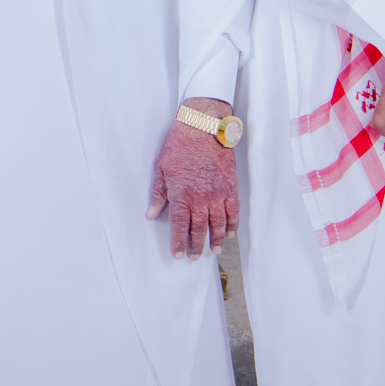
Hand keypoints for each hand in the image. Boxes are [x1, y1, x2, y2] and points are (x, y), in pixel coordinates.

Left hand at [146, 97, 238, 259]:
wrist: (203, 128)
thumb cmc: (180, 145)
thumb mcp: (161, 169)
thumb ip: (158, 194)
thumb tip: (151, 213)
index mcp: (182, 194)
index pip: (179, 225)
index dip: (178, 242)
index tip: (178, 254)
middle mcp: (201, 198)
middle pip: (200, 228)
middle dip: (196, 245)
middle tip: (194, 257)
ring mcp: (218, 193)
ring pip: (219, 223)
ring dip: (216, 239)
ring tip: (213, 250)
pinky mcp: (231, 187)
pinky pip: (233, 211)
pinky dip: (232, 224)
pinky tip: (229, 232)